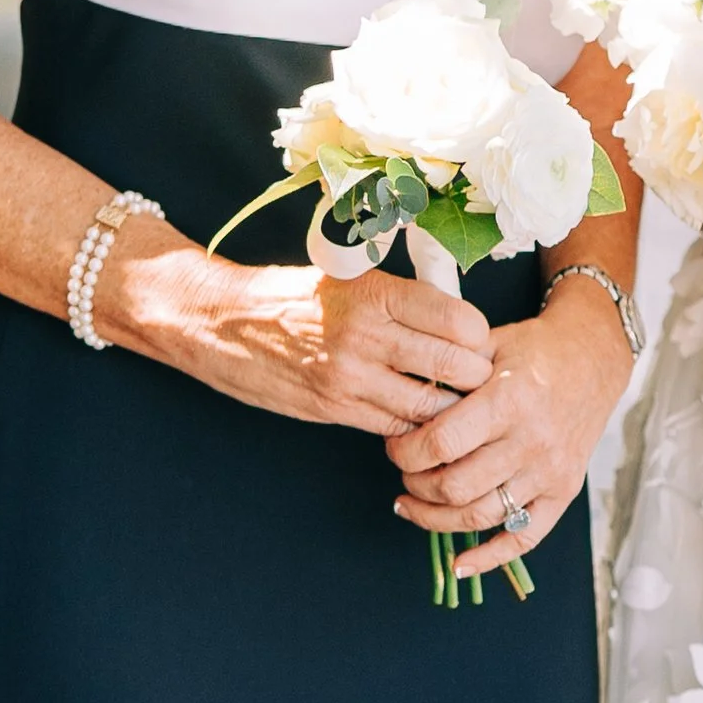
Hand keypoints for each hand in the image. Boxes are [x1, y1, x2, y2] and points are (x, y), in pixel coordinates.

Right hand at [102, 238, 493, 433]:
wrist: (222, 321)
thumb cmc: (291, 294)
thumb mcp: (347, 277)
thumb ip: (399, 296)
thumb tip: (455, 314)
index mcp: (376, 291)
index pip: (459, 320)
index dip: (480, 336)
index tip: (480, 341)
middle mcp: (366, 333)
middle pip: (453, 366)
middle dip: (475, 377)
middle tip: (481, 378)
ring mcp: (349, 375)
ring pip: (429, 405)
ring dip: (449, 408)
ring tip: (457, 402)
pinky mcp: (332, 406)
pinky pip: (394, 425)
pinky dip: (414, 424)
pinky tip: (418, 416)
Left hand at [388, 278, 633, 580]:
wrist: (594, 357)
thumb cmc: (534, 349)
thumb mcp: (487, 344)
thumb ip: (445, 370)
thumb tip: (397, 401)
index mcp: (509, 399)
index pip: (442, 443)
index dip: (405, 451)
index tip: (394, 446)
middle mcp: (532, 440)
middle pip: (455, 487)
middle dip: (415, 485)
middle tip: (404, 472)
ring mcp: (550, 471)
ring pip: (480, 517)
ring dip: (435, 520)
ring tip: (412, 505)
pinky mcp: (564, 492)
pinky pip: (524, 539)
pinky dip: (488, 559)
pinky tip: (457, 564)